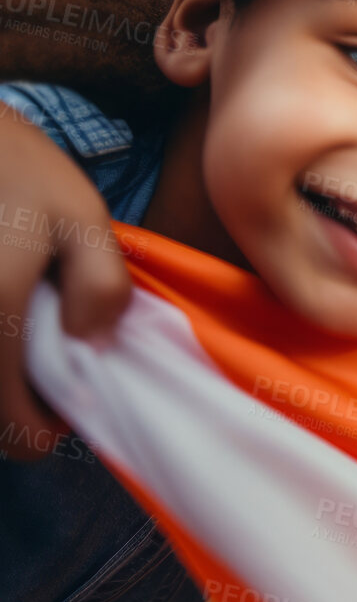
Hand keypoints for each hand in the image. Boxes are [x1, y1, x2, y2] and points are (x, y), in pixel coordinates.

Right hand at [0, 105, 130, 459]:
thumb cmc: (10, 165)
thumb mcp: (80, 216)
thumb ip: (102, 287)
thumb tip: (92, 344)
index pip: (17, 436)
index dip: (52, 425)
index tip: (70, 384)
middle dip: (21, 397)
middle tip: (49, 342)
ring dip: (0, 367)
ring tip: (20, 311)